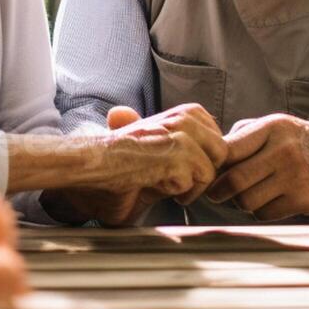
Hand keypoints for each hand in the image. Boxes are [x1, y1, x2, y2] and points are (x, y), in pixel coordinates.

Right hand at [49, 105, 226, 225]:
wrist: (87, 168)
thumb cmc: (113, 167)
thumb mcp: (151, 152)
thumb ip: (177, 150)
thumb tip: (203, 159)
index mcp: (179, 115)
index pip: (217, 137)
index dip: (204, 160)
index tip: (182, 172)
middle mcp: (182, 119)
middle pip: (221, 151)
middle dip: (204, 173)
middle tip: (175, 184)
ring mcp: (181, 134)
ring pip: (212, 168)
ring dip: (191, 186)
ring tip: (164, 188)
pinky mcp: (177, 153)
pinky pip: (198, 181)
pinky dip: (180, 193)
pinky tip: (155, 187)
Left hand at [205, 113, 308, 219]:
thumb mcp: (281, 126)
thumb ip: (246, 135)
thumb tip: (214, 153)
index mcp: (273, 128)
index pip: (228, 149)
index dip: (214, 165)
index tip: (209, 172)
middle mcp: (283, 151)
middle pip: (233, 180)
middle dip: (218, 192)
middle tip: (216, 194)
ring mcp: (295, 177)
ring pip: (247, 202)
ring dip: (241, 204)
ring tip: (249, 195)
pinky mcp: (304, 201)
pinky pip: (266, 214)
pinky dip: (262, 212)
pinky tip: (271, 201)